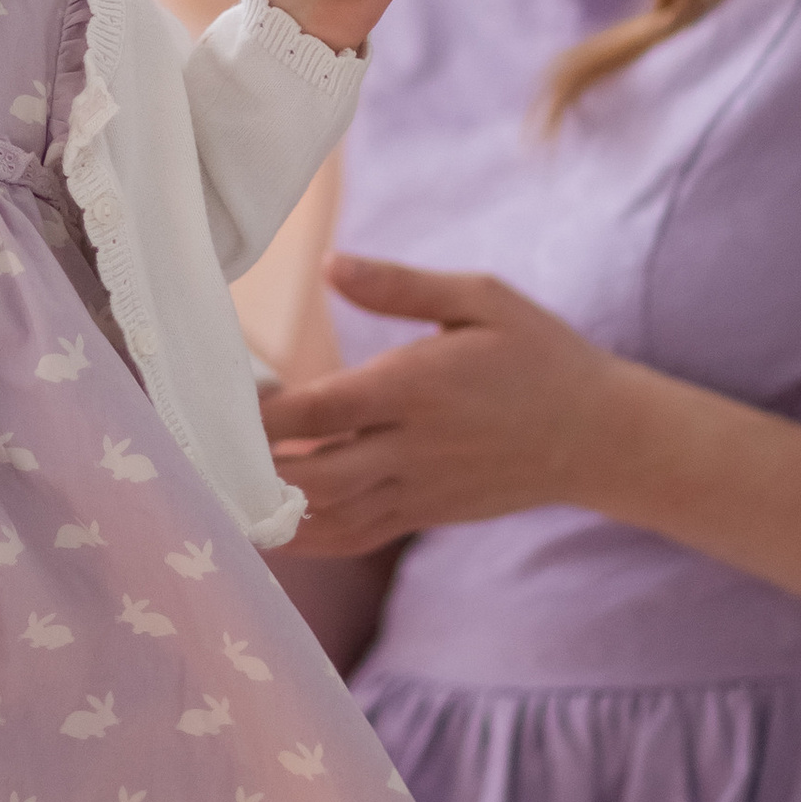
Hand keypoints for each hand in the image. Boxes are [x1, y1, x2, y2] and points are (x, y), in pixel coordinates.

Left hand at [256, 256, 631, 550]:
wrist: (599, 435)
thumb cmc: (538, 354)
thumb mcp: (480, 298)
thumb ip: (400, 286)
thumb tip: (328, 263)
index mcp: (419, 388)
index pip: (322, 411)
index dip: (263, 416)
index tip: (219, 401)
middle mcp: (413, 447)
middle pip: (313, 475)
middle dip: (253, 468)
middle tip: (201, 450)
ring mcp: (418, 490)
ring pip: (328, 516)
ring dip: (271, 508)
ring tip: (219, 489)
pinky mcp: (424, 515)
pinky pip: (354, 537)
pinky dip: (306, 538)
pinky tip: (268, 524)